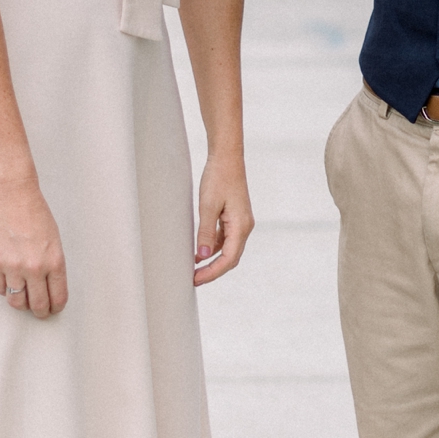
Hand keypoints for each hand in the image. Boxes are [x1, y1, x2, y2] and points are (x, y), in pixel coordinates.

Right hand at [0, 174, 67, 317]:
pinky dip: (4, 289)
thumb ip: (52, 264)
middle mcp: (35, 268)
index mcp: (55, 261)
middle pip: (38, 305)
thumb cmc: (35, 212)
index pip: (58, 297)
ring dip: (21, 304)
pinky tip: (8, 283)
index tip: (54, 309)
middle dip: (40, 311)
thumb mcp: (54, 240)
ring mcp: (13, 267)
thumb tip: (48, 285)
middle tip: (39, 311)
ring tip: (23, 300)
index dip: (56, 307)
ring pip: (17, 302)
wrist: (12, 194)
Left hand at [193, 151, 253, 284]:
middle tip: (193, 279)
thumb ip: (205, 232)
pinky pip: (225, 239)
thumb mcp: (207, 206)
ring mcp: (241, 222)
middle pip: (231, 258)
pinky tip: (199, 251)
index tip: (195, 279)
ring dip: (212, 261)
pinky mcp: (235, 217)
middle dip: (213, 271)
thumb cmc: (218, 178)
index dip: (212, 272)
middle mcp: (244, 227)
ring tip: (194, 268)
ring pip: (228, 250)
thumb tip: (202, 256)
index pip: (228, 259)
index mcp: (241, 226)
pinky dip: (213, 248)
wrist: (227, 157)